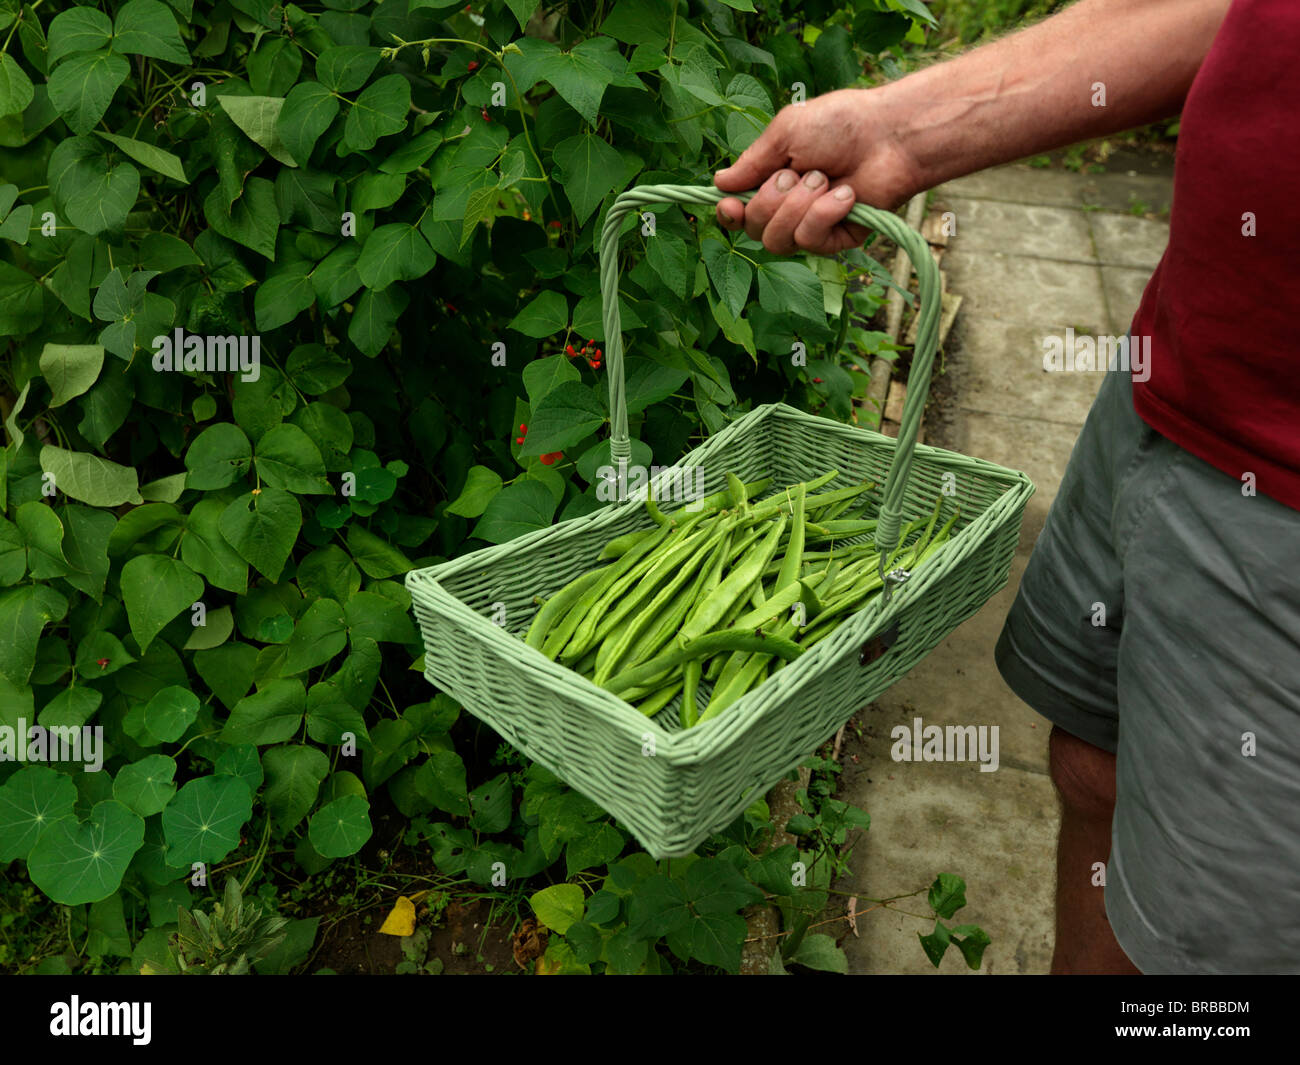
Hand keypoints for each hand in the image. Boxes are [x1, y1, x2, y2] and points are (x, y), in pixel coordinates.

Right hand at [713, 88, 922, 255]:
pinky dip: (824, 214)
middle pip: (753, 229)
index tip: (730, 206)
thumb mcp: (786, 132)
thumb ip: (751, 162)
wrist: (890, 135)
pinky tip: (845, 194)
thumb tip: (719, 183)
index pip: (738, 212)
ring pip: (777, 241)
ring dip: (797, 207)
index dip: (729, 214)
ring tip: (824, 179)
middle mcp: (788, 208)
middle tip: (799, 172)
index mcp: (771, 180)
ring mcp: (811, 227)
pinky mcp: (836, 241)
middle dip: (771, 200)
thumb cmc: (841, 123)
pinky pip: (809, 241)